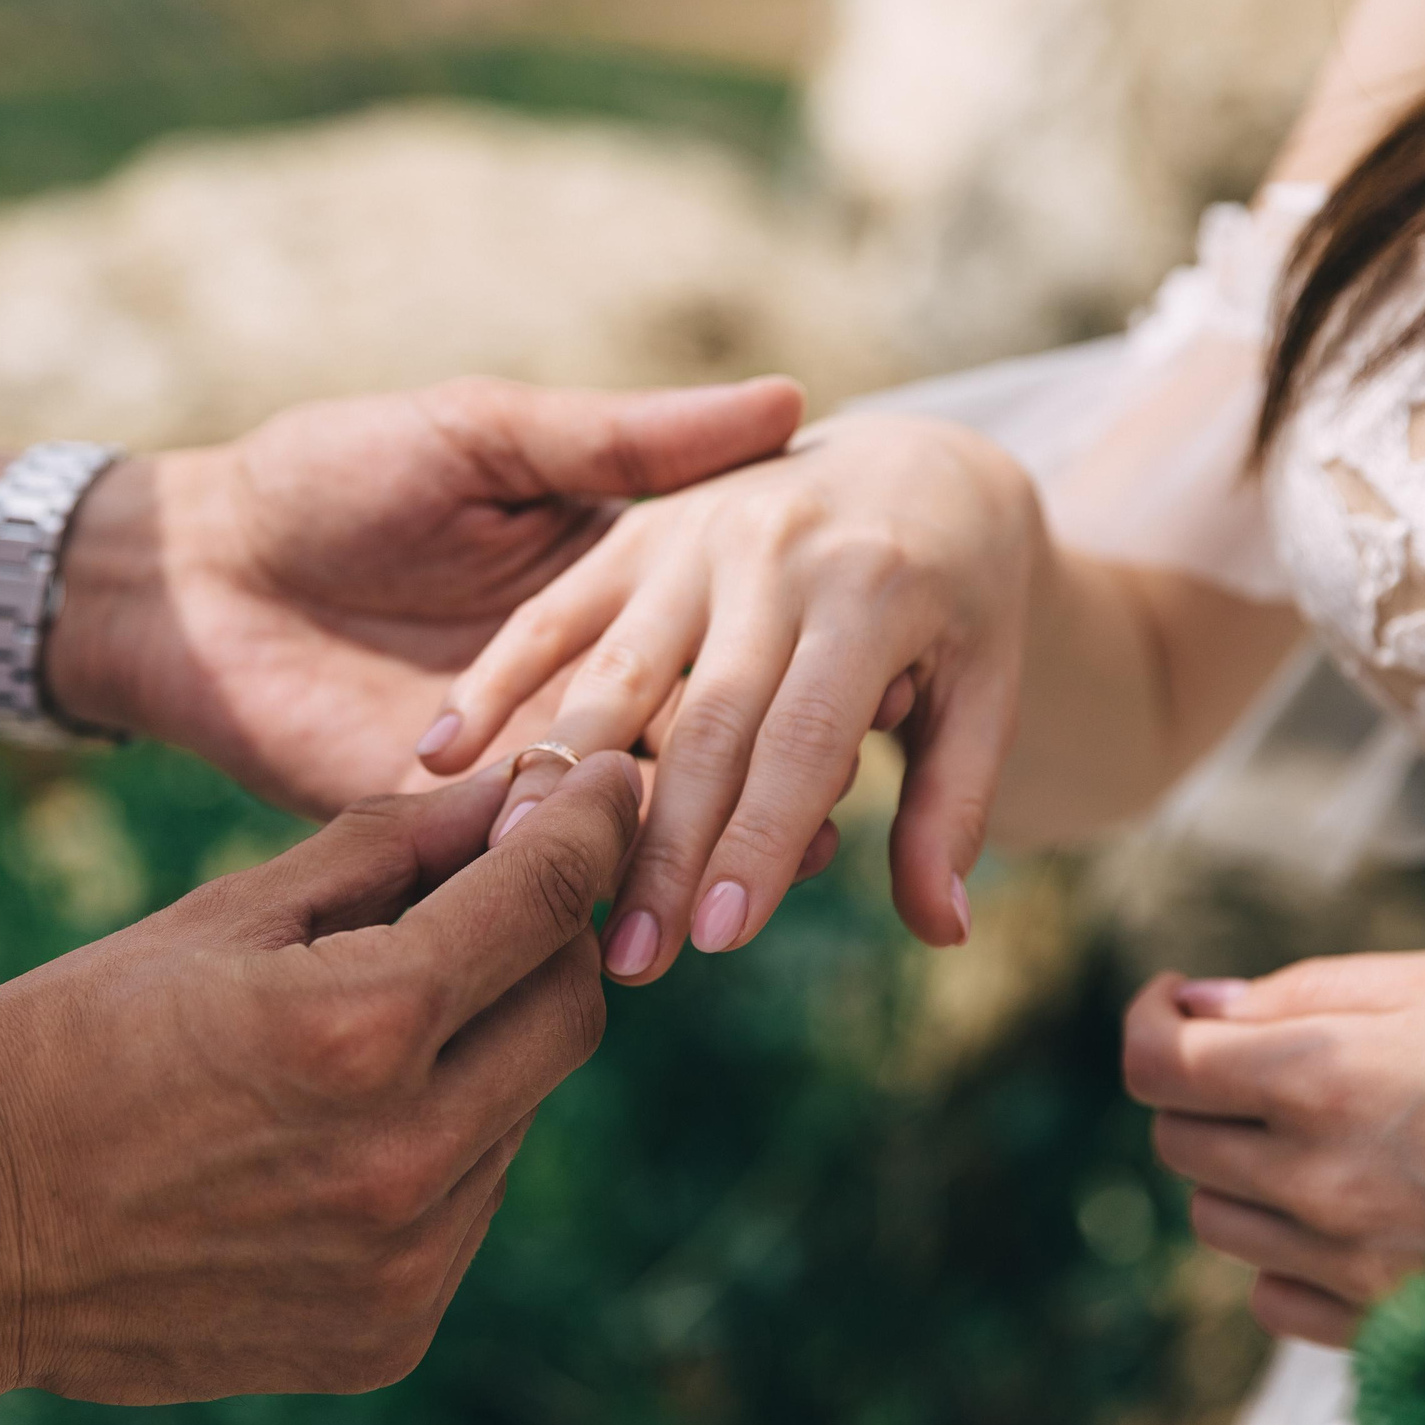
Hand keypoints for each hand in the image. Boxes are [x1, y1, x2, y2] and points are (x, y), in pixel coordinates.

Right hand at [0, 750, 642, 1403]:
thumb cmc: (65, 1048)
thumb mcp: (217, 919)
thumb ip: (382, 852)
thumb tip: (509, 795)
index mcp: (357, 1029)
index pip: (545, 900)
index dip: (590, 826)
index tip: (610, 789)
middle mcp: (405, 1159)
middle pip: (571, 1011)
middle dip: (552, 939)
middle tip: (501, 898)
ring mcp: (404, 1264)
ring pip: (524, 1113)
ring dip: (488, 1049)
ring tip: (377, 1025)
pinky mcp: (389, 1335)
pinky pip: (471, 1207)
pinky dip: (444, 1147)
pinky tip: (344, 1129)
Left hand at [45, 376, 802, 816]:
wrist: (188, 565)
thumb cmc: (328, 473)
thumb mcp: (486, 433)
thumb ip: (625, 442)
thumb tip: (785, 402)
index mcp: (598, 587)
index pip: (722, 636)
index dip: (795, 657)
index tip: (886, 674)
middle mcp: (573, 684)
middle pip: (695, 738)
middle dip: (763, 770)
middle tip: (846, 790)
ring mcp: (512, 761)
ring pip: (632, 811)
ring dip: (706, 837)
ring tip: (792, 857)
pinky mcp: (444, 826)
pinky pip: (538, 861)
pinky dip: (603, 877)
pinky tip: (667, 886)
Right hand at [423, 412, 1042, 979]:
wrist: (919, 464)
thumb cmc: (959, 604)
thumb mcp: (985, 690)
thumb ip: (952, 807)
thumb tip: (942, 933)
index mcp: (874, 587)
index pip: (806, 739)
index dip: (762, 840)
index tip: (721, 938)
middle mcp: (775, 551)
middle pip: (706, 723)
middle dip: (663, 848)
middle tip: (631, 959)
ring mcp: (693, 535)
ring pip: (617, 672)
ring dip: (563, 778)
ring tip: (520, 874)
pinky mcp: (634, 530)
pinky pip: (552, 611)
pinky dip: (492, 680)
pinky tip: (438, 761)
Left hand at [1124, 947, 1424, 1345]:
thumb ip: (1304, 993)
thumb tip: (1198, 1004)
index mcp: (1324, 1076)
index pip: (1156, 1066)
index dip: (1149, 1027)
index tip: (1177, 1010)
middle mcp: (1321, 1180)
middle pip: (1178, 1143)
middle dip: (1204, 1095)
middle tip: (1270, 1066)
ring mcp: (1354, 1266)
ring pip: (1218, 1223)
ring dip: (1243, 1176)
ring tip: (1329, 1139)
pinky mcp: (1395, 1329)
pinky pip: (1276, 1299)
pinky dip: (1288, 1258)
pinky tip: (1352, 1217)